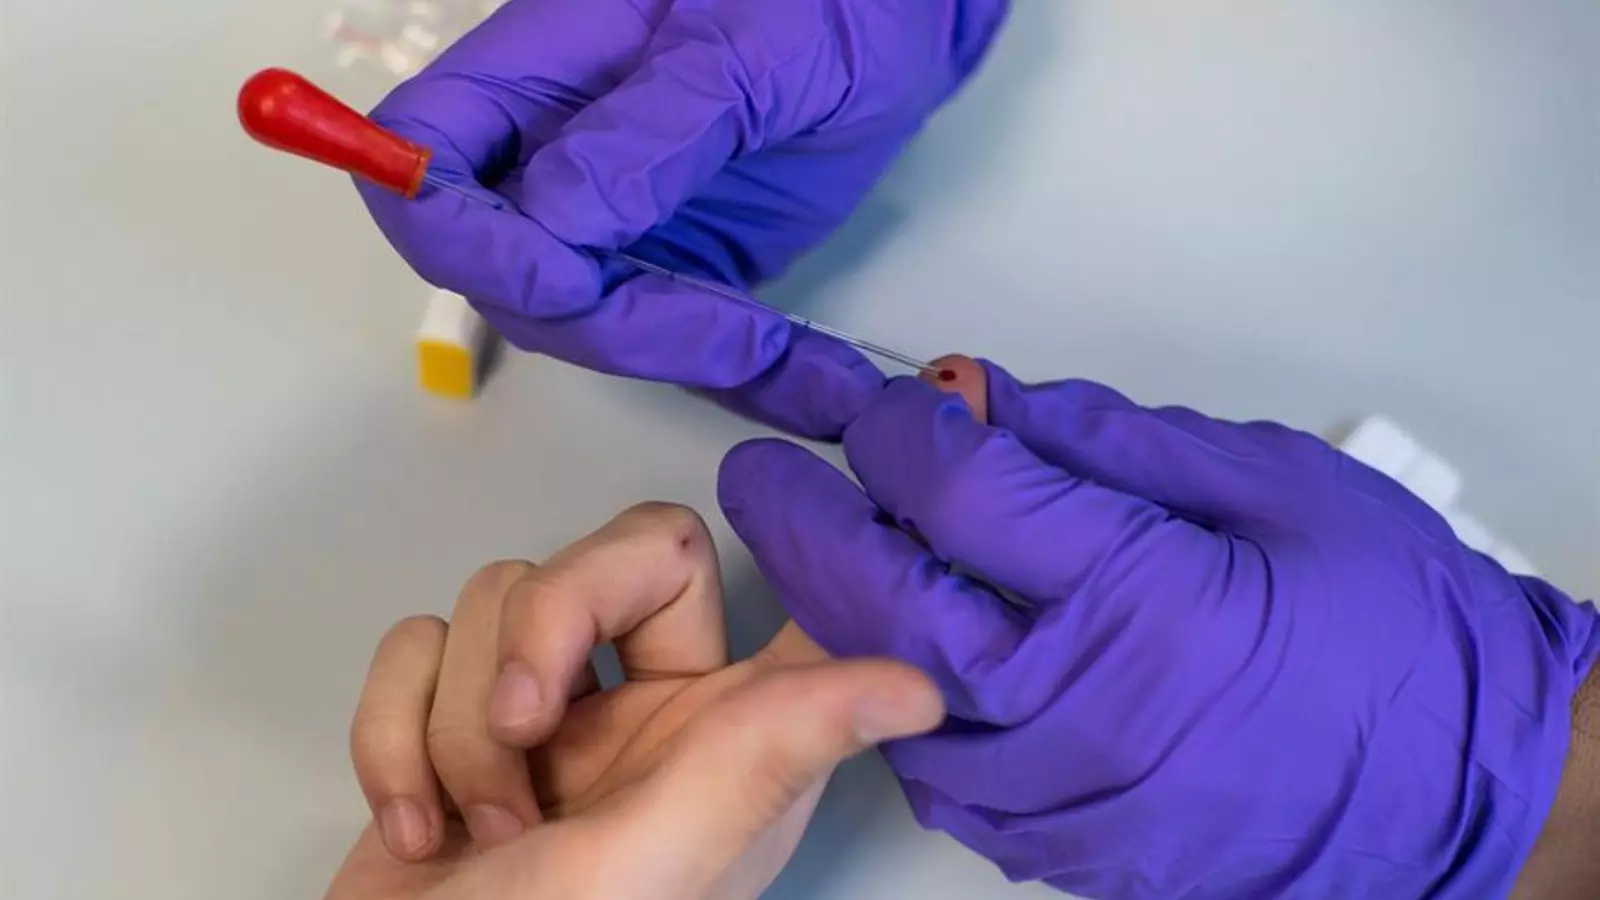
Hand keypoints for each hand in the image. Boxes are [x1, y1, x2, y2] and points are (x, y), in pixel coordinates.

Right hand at [324, 503, 942, 899]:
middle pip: (619, 555)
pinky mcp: (449, 714)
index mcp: (735, 737)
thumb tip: (923, 686)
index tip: (854, 438)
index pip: (796, 594)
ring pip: (498, 595)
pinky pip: (415, 642)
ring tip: (480, 828)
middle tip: (531, 731)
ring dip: (461, 723)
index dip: (829, 533)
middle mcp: (656, 708)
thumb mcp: (653, 865)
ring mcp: (553, 712)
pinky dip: (392, 737)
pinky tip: (417, 830)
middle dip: (547, 630)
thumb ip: (765, 758)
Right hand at [358, 0, 1008, 437]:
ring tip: (806, 368)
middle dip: (609, 321)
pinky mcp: (681, 268)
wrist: (902, 22)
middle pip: (509, 273)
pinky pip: (684, 337)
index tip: (562, 276)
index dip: (460, 234)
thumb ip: (650, 132)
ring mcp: (616, 221)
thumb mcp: (741, 50)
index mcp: (535, 73)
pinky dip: (747, 376)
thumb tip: (556, 223)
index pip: (426, 160)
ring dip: (694, 359)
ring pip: (596, 326)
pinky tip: (818, 386)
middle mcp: (554, 156)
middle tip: (735, 336)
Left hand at [718, 357, 1599, 898]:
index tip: (884, 403)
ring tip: (824, 555)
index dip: (901, 432)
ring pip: (900, 705)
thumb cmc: (1390, 619)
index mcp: (1146, 593)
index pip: (963, 494)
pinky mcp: (1074, 849)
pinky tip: (906, 658)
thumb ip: (1107, 439)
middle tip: (762, 475)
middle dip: (809, 526)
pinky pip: (949, 781)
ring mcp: (1075, 794)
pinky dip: (908, 711)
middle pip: (892, 605)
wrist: (1466, 780)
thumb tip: (983, 394)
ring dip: (842, 622)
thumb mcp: (1265, 480)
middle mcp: (1090, 704)